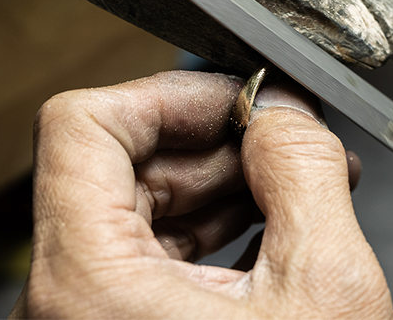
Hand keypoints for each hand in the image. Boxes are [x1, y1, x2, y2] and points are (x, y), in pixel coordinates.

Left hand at [10, 70, 392, 318]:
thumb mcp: (326, 293)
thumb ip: (305, 174)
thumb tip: (284, 112)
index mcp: (86, 285)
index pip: (81, 125)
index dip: (167, 94)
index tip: (236, 96)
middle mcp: (66, 303)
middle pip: (113, 164)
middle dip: (210, 139)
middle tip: (285, 136)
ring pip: (135, 209)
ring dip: (219, 183)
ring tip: (298, 179)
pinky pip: (151, 257)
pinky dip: (212, 231)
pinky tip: (274, 226)